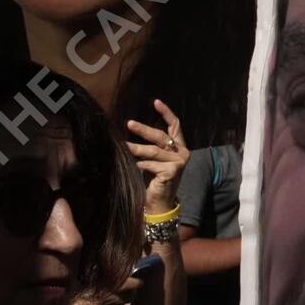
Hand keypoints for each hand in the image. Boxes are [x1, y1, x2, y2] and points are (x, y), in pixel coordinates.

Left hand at [127, 99, 189, 213]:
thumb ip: (151, 147)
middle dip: (144, 129)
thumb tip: (132, 129)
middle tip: (129, 124)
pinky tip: (133, 166)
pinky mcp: (172, 171)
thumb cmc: (154, 180)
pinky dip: (139, 164)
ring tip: (123, 146)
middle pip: (161, 136)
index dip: (166, 113)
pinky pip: (150, 163)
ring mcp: (179, 162)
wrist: (160, 203)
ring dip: (136, 148)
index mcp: (179, 147)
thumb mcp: (153, 159)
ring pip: (153, 150)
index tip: (156, 101)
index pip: (175, 126)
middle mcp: (182, 153)